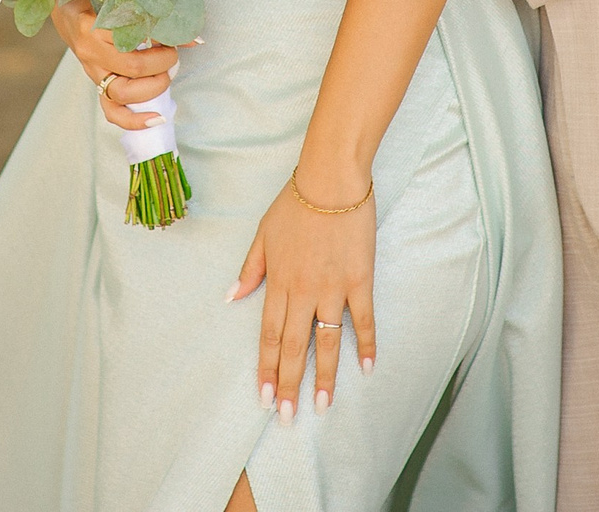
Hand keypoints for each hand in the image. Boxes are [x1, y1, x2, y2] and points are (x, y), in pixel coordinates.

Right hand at [52, 0, 191, 131]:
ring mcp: (93, 72)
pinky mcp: (97, 86)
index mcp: (95, 26)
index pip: (135, 36)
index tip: (177, 36)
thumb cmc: (96, 2)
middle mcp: (92, 52)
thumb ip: (154, 16)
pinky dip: (134, 120)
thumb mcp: (121, 0)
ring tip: (166, 76)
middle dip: (161, 64)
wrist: (68, 12)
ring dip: (153, 87)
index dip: (162, 38)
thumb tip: (195, 39)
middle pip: (133, 67)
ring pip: (123, 93)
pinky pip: (112, 111)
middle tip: (172, 56)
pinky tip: (155, 119)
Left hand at [231, 165, 377, 422]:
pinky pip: (363, 319)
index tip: (262, 396)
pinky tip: (367, 368)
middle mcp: (303, 291)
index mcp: (278, 282)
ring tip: (323, 406)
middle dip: (289, 384)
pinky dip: (366, 344)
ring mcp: (333, 288)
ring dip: (325, 376)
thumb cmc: (296, 203)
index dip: (265, 368)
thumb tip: (231, 297)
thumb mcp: (263, 234)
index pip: (268, 335)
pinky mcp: (360, 280)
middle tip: (287, 417)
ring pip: (327, 341)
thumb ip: (250, 269)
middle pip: (294, 347)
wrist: (332, 180)